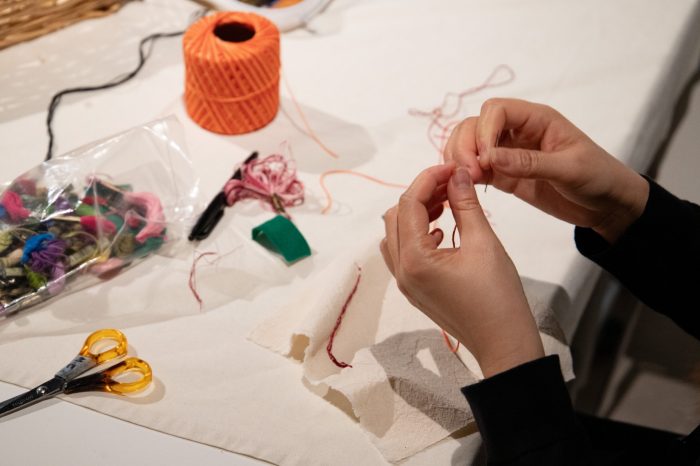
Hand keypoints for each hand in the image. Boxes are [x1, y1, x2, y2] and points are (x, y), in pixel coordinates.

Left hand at [381, 163, 543, 377]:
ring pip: (396, 234)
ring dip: (417, 213)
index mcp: (414, 260)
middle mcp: (401, 271)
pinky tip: (445, 230)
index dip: (429, 179)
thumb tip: (457, 174)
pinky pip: (404, 252)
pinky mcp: (415, 289)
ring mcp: (406, 283)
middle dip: (421, 194)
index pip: (409, 204)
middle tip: (451, 183)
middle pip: (395, 216)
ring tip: (448, 204)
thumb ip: (465, 204)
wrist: (504, 344)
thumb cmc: (498, 297)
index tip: (452, 167)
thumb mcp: (484, 243)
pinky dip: (418, 234)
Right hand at [444, 98, 648, 242]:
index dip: (484, 131)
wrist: (608, 205)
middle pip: (475, 124)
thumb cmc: (599, 178)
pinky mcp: (505, 175)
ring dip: (461, 158)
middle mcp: (518, 131)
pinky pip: (477, 168)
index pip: (495, 110)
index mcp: (537, 119)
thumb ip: (529, 162)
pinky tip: (464, 187)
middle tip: (469, 173)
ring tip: (464, 181)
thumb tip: (490, 158)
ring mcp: (509, 153)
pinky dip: (465, 175)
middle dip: (466, 145)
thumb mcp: (570, 169)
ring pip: (470, 144)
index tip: (486, 159)